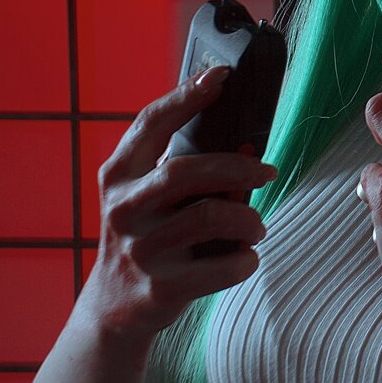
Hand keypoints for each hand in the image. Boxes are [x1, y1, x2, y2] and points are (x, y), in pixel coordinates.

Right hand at [78, 66, 276, 346]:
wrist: (113, 308)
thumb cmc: (147, 236)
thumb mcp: (148, 197)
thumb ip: (187, 170)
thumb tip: (250, 148)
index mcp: (117, 176)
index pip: (150, 123)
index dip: (186, 95)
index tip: (221, 74)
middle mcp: (122, 209)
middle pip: (185, 171)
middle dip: (237, 167)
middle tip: (268, 172)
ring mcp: (139, 251)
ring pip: (211, 217)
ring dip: (248, 218)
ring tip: (256, 225)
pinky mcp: (160, 289)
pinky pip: (223, 266)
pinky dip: (245, 258)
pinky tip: (245, 256)